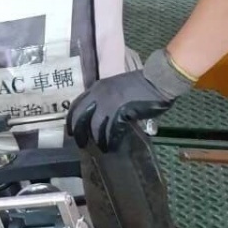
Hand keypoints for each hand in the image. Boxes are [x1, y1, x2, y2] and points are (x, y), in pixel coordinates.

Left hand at [67, 49, 194, 149]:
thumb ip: (106, 98)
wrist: (157, 80)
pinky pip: (111, 130)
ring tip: (102, 148)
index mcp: (97, 87)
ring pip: (96, 126)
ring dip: (98, 140)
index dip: (72, 120)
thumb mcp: (116, 88)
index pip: (77, 104)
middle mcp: (99, 95)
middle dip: (80, 133)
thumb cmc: (140, 83)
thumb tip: (101, 115)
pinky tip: (112, 146)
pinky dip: (111, 140)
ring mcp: (109, 103)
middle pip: (81, 117)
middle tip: (81, 144)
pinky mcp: (121, 112)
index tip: (70, 131)